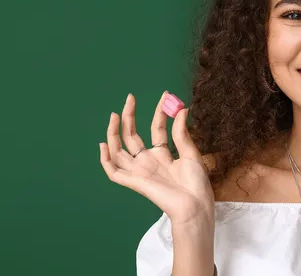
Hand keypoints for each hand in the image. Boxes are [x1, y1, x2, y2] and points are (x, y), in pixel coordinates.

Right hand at [99, 91, 214, 225]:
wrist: (196, 204)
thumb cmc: (197, 183)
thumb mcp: (191, 153)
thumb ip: (182, 133)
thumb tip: (181, 109)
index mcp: (163, 155)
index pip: (156, 128)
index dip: (159, 111)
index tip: (166, 95)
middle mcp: (148, 161)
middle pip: (132, 136)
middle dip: (129, 116)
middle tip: (129, 97)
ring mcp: (140, 171)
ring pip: (119, 151)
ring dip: (113, 133)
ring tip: (114, 114)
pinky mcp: (135, 182)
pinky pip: (114, 173)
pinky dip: (106, 160)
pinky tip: (104, 144)